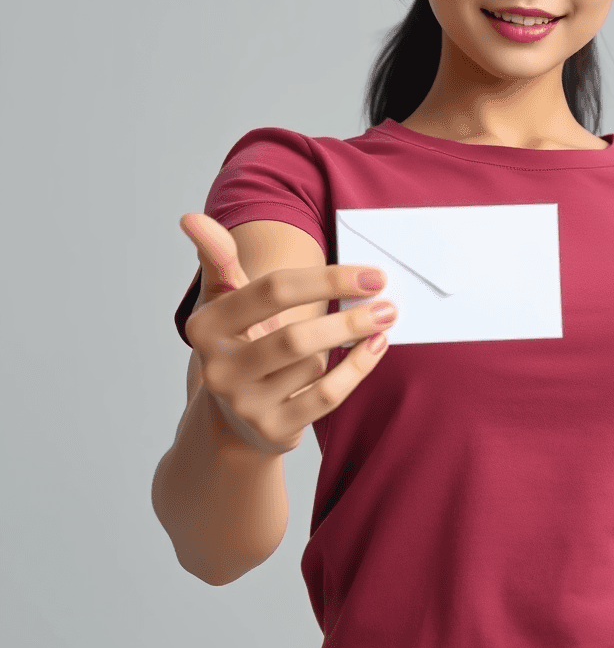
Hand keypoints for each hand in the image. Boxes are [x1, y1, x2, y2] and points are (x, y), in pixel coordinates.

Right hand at [179, 213, 396, 455]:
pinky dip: (357, 370)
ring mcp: (243, 404)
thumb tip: (192, 217)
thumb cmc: (241, 341)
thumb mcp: (227, 300)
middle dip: (348, 318)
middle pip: (294, 336)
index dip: (327, 280)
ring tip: (377, 322)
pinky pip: (325, 397)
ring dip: (348, 341)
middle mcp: (217, 368)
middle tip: (388, 302)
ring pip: (312, 366)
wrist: (235, 416)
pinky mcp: (272, 430)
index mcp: (206, 326)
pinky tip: (376, 347)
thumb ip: (218, 258)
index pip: (273, 291)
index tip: (372, 274)